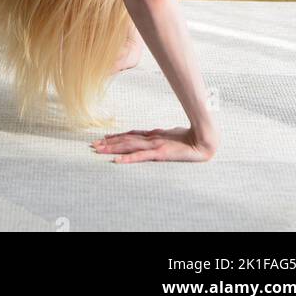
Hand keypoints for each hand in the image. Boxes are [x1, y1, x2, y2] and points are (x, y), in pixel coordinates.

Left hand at [90, 126, 217, 163]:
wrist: (202, 140)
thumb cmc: (188, 138)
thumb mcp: (169, 135)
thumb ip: (158, 136)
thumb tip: (149, 135)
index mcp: (153, 134)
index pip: (130, 135)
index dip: (116, 136)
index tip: (103, 138)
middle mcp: (150, 138)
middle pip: (125, 140)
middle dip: (108, 143)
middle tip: (93, 144)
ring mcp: (154, 145)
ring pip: (128, 146)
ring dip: (112, 148)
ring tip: (99, 150)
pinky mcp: (160, 153)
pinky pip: (140, 157)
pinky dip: (128, 159)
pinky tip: (117, 161)